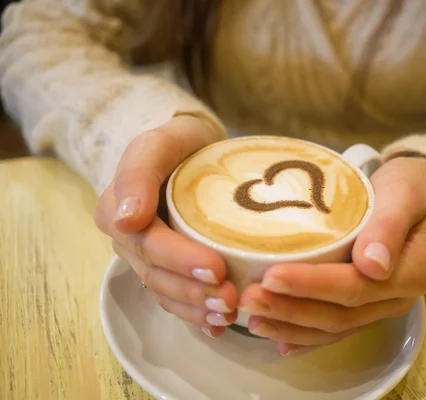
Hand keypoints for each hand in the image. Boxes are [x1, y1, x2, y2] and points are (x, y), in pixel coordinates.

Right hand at [94, 115, 237, 337]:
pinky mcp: (168, 267)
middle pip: (158, 275)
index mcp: (117, 213)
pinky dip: (194, 315)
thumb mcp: (156, 143)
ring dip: (195, 309)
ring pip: (165, 292)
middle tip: (230, 298)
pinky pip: (175, 297)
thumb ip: (137, 174)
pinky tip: (217, 327)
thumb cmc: (175, 143)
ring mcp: (147, 258)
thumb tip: (126, 221)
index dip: (181, 261)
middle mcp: (128, 242)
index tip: (214, 269)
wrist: (190, 148)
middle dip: (193, 293)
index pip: (149, 244)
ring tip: (228, 315)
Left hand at [239, 156, 425, 354]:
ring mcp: (380, 306)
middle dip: (291, 310)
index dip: (311, 286)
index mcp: (410, 274)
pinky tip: (278, 340)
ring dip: (291, 326)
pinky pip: (336, 328)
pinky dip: (306, 336)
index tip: (271, 277)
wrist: (419, 192)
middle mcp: (396, 299)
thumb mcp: (404, 194)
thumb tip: (373, 266)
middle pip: (339, 314)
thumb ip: (389, 226)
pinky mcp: (367, 305)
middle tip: (249, 300)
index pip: (354, 287)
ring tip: (253, 320)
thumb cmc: (409, 187)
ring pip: (333, 326)